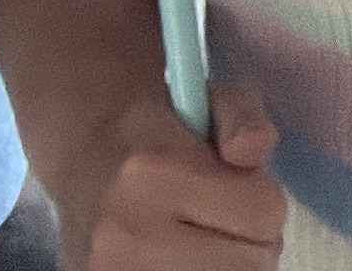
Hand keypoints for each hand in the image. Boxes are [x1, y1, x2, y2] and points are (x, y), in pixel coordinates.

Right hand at [65, 80, 285, 268]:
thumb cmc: (161, 129)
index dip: (262, 196)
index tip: (238, 182)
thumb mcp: (211, 98)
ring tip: (202, 236)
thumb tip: (252, 148)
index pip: (262, 212)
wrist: (88, 159)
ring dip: (228, 264)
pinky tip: (186, 256)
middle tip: (223, 215)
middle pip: (247, 263)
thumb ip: (244, 116)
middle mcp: (126, 231)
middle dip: (251, 239)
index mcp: (154, 171)